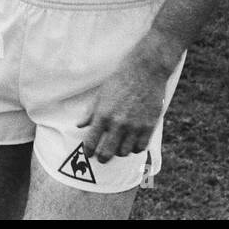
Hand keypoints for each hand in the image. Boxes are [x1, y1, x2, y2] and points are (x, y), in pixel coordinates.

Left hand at [77, 39, 180, 163]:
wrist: (145, 70)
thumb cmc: (120, 79)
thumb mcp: (102, 93)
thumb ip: (91, 112)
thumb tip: (80, 125)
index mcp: (103, 115)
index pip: (91, 142)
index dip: (89, 151)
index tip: (89, 153)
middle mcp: (118, 123)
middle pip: (107, 153)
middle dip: (102, 158)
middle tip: (102, 158)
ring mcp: (134, 126)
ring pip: (124, 152)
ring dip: (120, 151)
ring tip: (119, 147)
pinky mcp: (149, 126)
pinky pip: (140, 147)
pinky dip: (135, 148)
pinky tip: (133, 143)